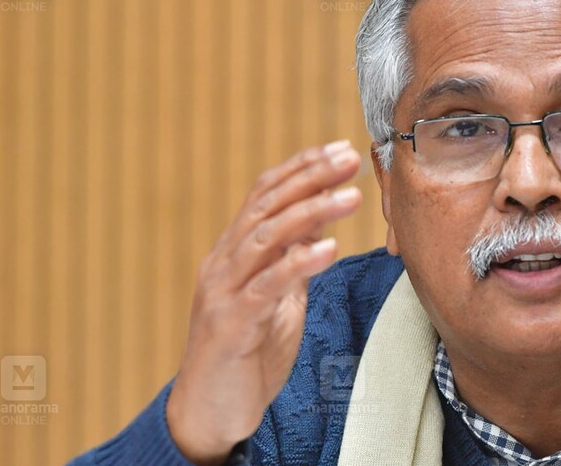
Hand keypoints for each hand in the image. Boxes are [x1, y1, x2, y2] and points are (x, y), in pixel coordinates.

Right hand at [165, 141, 362, 464]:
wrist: (210, 410)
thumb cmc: (248, 352)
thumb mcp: (278, 297)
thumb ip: (292, 260)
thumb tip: (319, 223)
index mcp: (234, 252)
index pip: (265, 194)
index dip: (301, 168)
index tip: (339, 149)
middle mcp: (223, 263)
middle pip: (267, 205)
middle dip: (311, 178)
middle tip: (350, 158)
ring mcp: (222, 292)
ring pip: (266, 238)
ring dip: (311, 212)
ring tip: (351, 196)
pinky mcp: (231, 325)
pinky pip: (265, 286)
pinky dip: (297, 263)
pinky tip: (328, 248)